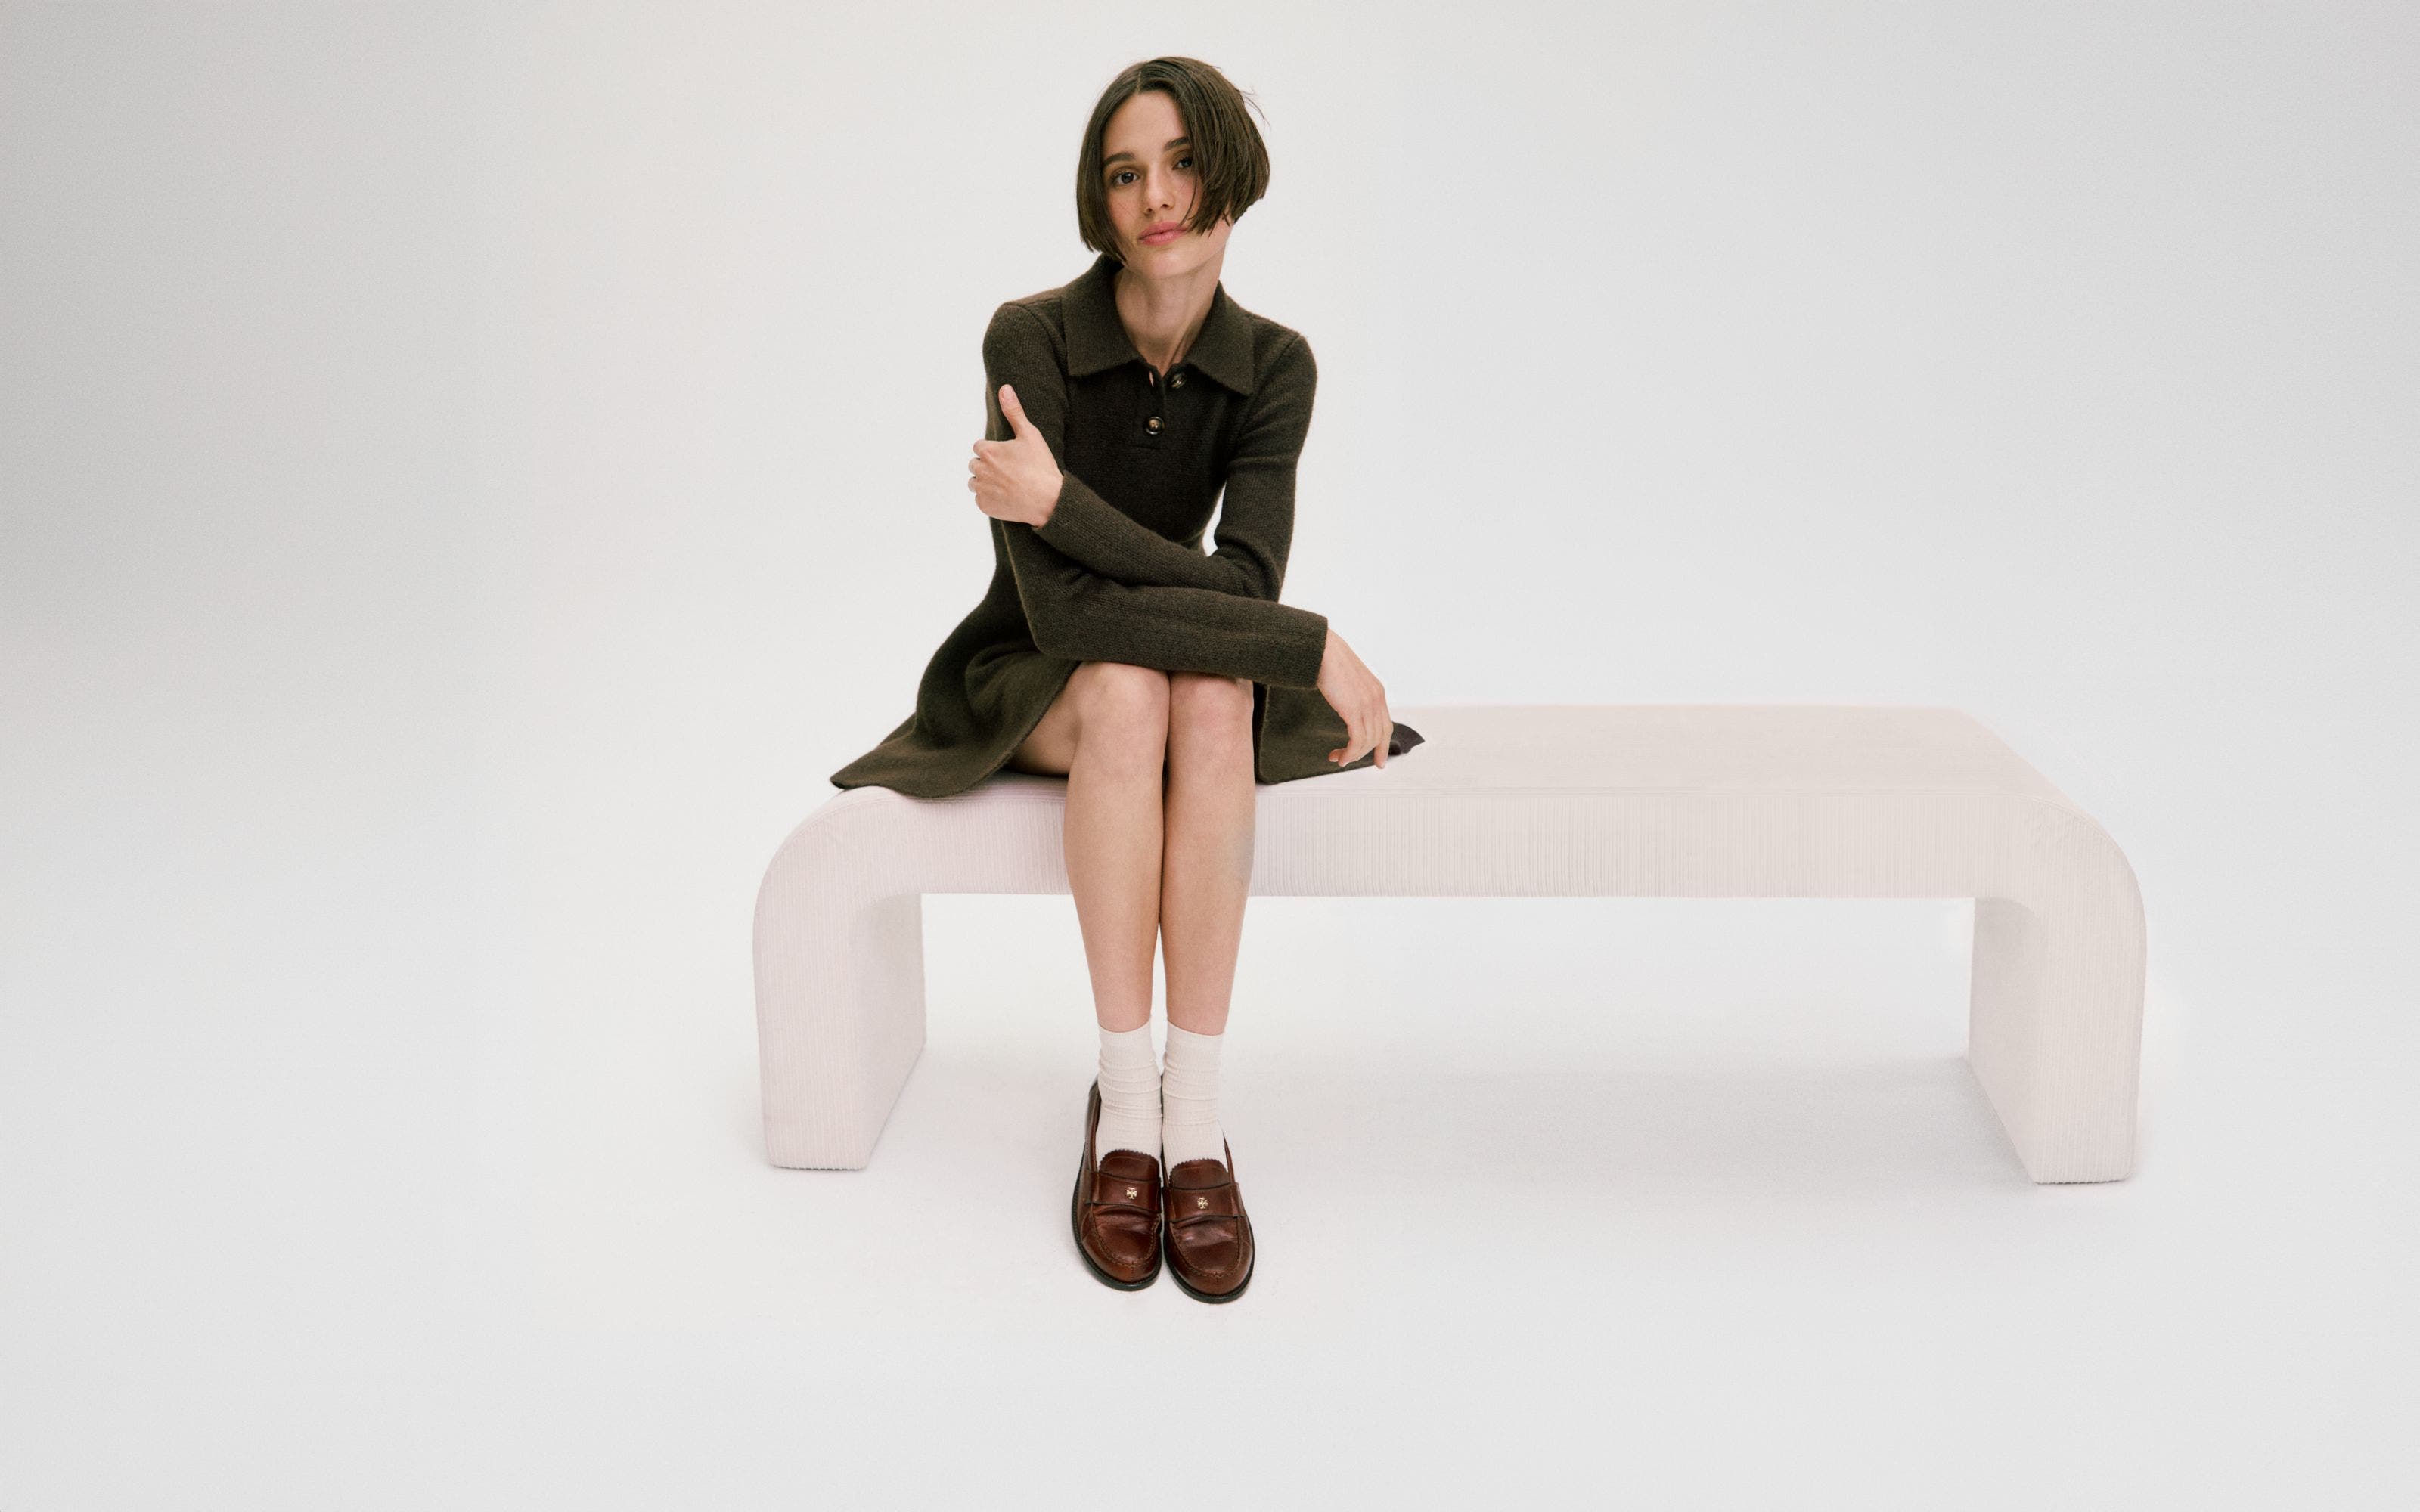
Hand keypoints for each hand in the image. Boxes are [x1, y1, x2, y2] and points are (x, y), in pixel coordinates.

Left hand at [968, 383, 1063, 527]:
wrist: (1048, 500)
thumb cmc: (1040, 466)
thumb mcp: (1030, 435)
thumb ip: (1014, 411)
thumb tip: (1004, 388)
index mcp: (987, 450)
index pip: (979, 447)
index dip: (994, 451)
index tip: (1009, 458)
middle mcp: (980, 469)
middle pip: (974, 464)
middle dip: (987, 466)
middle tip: (1010, 472)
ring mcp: (981, 489)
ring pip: (975, 482)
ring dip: (986, 482)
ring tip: (1007, 484)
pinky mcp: (984, 506)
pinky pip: (980, 500)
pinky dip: (990, 499)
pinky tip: (1007, 497)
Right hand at [1314, 628, 1393, 768]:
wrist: (1323, 650)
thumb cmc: (1330, 662)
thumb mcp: (1348, 682)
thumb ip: (1354, 696)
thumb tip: (1348, 710)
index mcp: (1377, 692)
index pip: (1386, 726)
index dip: (1383, 746)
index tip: (1379, 761)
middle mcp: (1376, 699)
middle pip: (1379, 737)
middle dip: (1365, 754)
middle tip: (1346, 761)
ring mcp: (1367, 704)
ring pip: (1367, 741)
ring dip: (1352, 755)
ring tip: (1338, 758)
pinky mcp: (1354, 710)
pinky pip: (1357, 740)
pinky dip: (1349, 753)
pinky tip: (1339, 756)